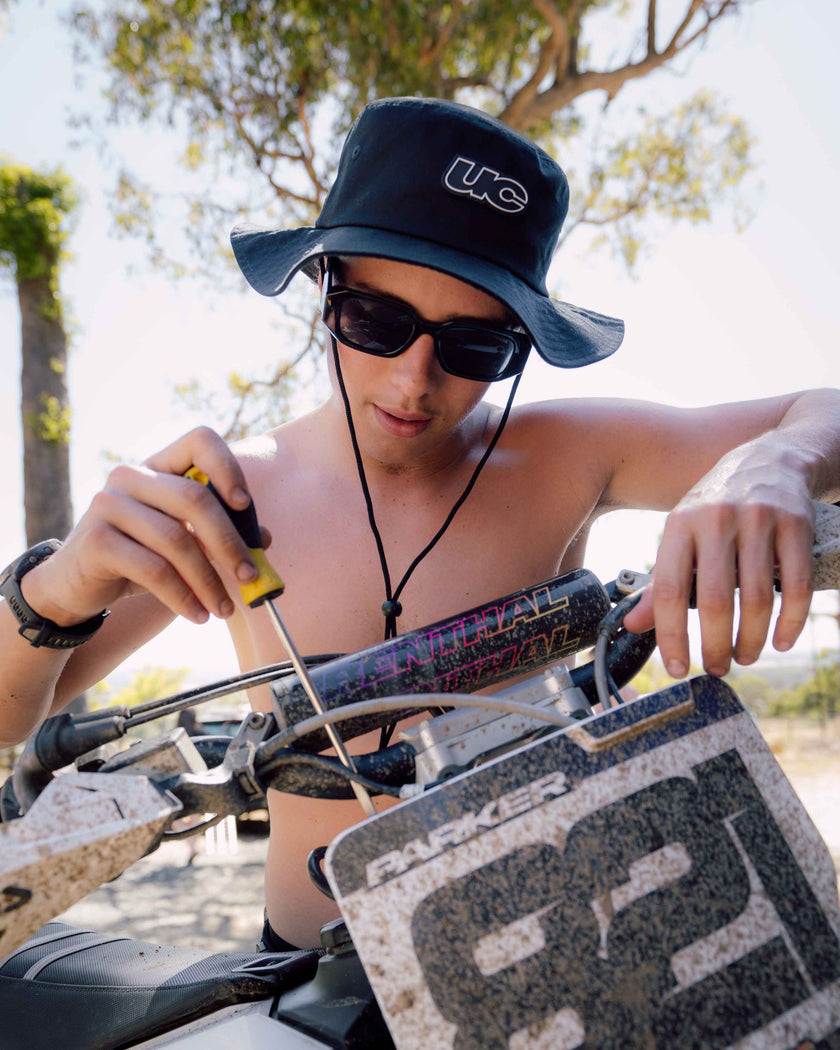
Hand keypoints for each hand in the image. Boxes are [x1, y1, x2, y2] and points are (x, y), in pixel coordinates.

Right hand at [21, 427, 269, 626]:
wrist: (76, 586)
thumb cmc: (138, 558)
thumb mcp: (182, 543)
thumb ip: (219, 534)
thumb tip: (264, 539)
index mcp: (158, 466)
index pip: (200, 441)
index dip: (228, 467)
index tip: (245, 505)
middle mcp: (131, 476)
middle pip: (196, 499)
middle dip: (230, 543)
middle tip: (250, 577)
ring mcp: (109, 505)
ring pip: (177, 540)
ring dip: (208, 581)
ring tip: (223, 610)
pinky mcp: (98, 541)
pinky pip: (154, 570)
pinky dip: (183, 597)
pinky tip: (197, 615)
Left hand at [624, 453, 814, 677]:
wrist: (771, 458)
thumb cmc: (717, 506)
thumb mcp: (681, 534)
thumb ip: (659, 581)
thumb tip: (632, 626)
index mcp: (680, 524)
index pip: (667, 589)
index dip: (670, 635)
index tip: (677, 669)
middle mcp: (717, 519)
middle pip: (715, 599)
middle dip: (714, 646)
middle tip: (717, 669)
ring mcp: (759, 520)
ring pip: (757, 597)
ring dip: (751, 639)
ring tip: (745, 657)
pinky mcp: (796, 524)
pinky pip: (797, 585)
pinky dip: (790, 622)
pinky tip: (781, 640)